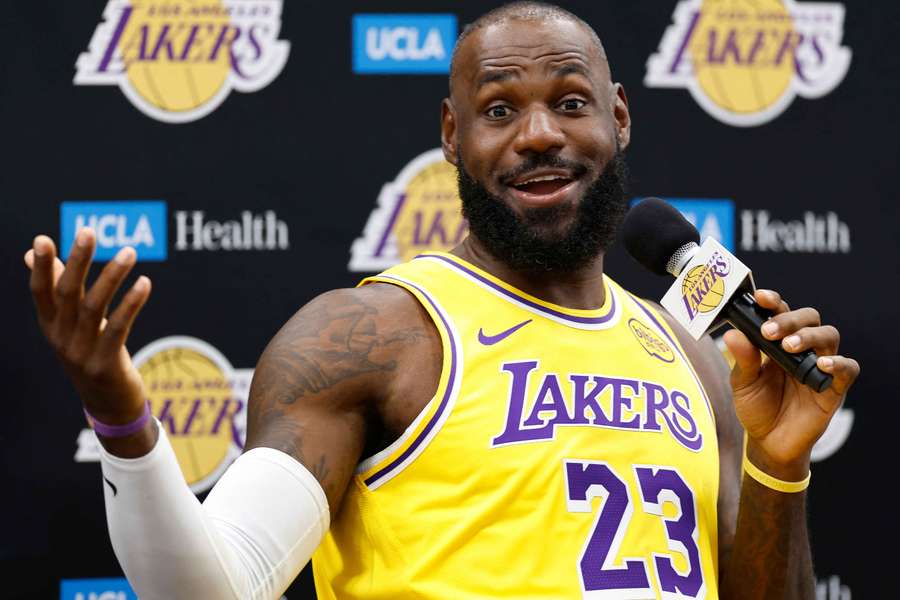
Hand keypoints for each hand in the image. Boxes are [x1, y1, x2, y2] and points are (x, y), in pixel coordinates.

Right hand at [25, 228, 151, 423]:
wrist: (108, 404)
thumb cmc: (90, 353)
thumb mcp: (70, 324)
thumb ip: (57, 289)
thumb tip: (32, 252)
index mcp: (51, 326)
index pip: (41, 292)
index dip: (42, 267)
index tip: (42, 239)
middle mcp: (62, 338)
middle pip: (67, 294)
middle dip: (77, 261)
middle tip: (88, 232)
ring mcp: (82, 353)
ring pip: (95, 307)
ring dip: (113, 276)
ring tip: (129, 251)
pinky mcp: (106, 364)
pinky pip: (119, 327)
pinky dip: (131, 303)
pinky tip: (144, 283)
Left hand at [722, 289, 858, 479]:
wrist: (768, 442)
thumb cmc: (756, 407)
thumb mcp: (742, 383)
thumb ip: (742, 359)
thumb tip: (732, 334)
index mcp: (778, 342)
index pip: (781, 312)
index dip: (774, 302)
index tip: (760, 297)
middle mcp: (802, 349)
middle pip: (809, 318)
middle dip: (789, 319)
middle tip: (770, 331)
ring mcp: (819, 366)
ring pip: (828, 336)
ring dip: (809, 336)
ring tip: (789, 347)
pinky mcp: (834, 388)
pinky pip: (847, 368)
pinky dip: (838, 363)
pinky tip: (821, 364)